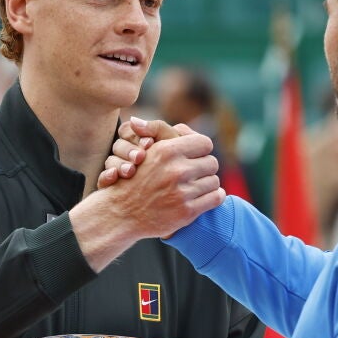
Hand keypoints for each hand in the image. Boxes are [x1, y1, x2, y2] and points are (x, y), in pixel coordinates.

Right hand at [71, 126, 222, 270]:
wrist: (121, 214)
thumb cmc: (134, 180)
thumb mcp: (144, 151)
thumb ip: (160, 132)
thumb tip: (167, 123)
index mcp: (167, 151)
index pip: (205, 143)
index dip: (201, 150)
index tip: (195, 157)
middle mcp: (176, 170)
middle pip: (212, 163)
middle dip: (204, 168)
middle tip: (195, 174)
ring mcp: (182, 192)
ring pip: (214, 181)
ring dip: (207, 184)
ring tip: (196, 187)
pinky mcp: (187, 211)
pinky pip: (216, 198)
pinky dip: (214, 198)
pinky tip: (205, 197)